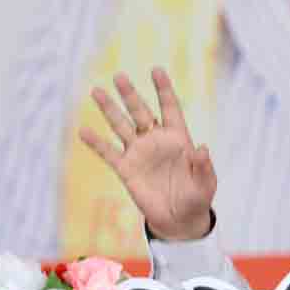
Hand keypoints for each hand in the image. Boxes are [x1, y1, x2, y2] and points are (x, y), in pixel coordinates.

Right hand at [80, 68, 216, 240]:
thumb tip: (202, 149)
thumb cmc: (196, 198)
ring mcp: (139, 153)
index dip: (164, 89)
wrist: (179, 220)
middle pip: (141, 111)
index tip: (156, 70)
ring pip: (121, 126)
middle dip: (130, 94)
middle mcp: (156, 140)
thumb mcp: (205, 184)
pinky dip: (96, 143)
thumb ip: (204, 167)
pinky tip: (83, 130)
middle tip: (119, 76)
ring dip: (109, 109)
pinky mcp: (126, 169)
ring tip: (96, 91)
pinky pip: (108, 153)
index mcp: (178, 138)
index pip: (170, 108)